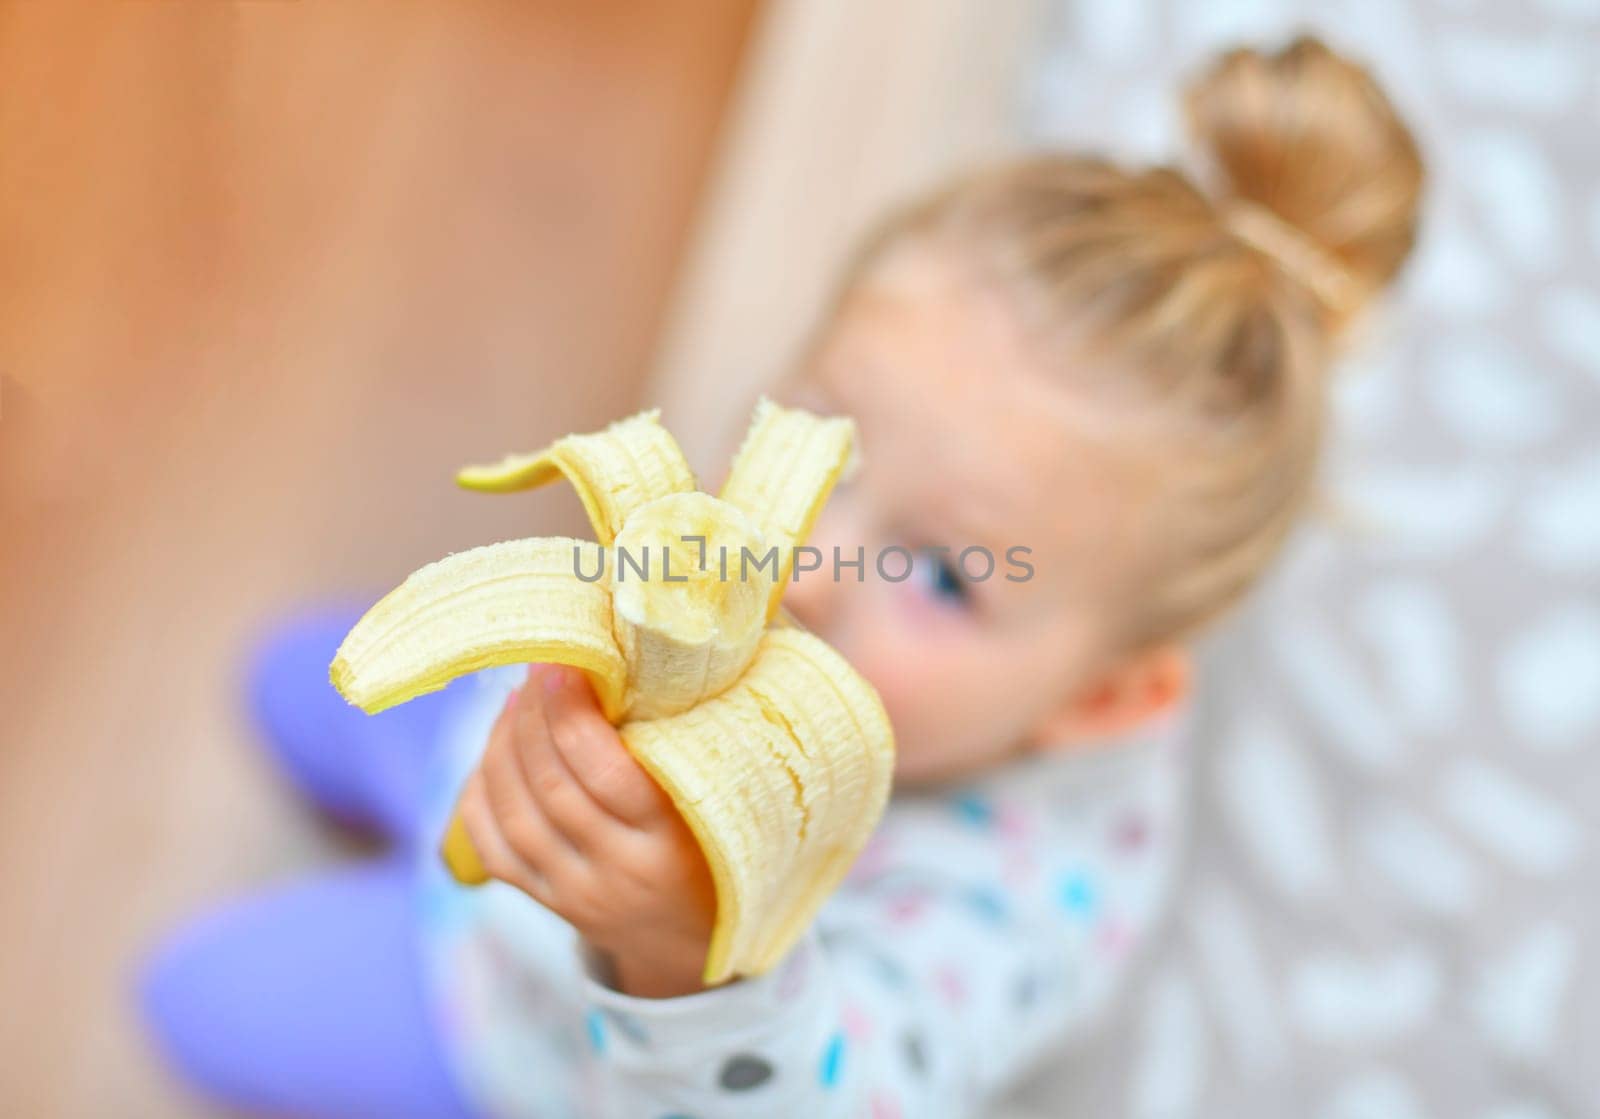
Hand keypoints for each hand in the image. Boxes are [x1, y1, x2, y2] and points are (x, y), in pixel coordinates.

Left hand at [452, 663, 717, 998]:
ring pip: (515, 814)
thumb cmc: (714, 841)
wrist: (692, 935)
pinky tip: (494, 749)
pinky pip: (493, 846)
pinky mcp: (546, 901)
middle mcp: (618, 873)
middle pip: (553, 788)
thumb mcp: (716, 798)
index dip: (572, 716)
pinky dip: (481, 791)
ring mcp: (576, 893)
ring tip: (516, 701)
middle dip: (534, 717)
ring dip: (504, 746)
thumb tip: (628, 660)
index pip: (607, 775)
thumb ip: (679, 743)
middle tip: (536, 669)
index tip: (563, 664)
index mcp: (670, 842)